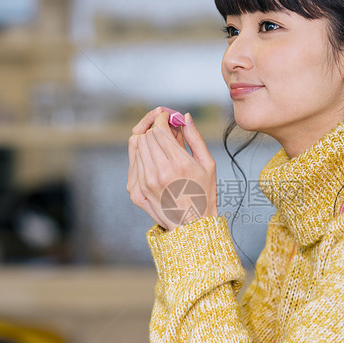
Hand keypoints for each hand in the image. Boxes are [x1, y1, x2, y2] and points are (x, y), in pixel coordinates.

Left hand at [127, 107, 217, 229]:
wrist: (193, 225)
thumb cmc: (204, 194)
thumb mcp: (208, 164)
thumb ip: (195, 138)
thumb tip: (184, 117)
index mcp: (179, 164)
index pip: (159, 130)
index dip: (162, 120)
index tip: (167, 118)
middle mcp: (160, 172)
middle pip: (147, 136)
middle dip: (155, 129)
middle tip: (165, 131)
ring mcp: (147, 181)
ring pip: (138, 147)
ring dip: (148, 141)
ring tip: (162, 145)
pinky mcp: (139, 189)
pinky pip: (135, 161)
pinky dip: (144, 154)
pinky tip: (155, 157)